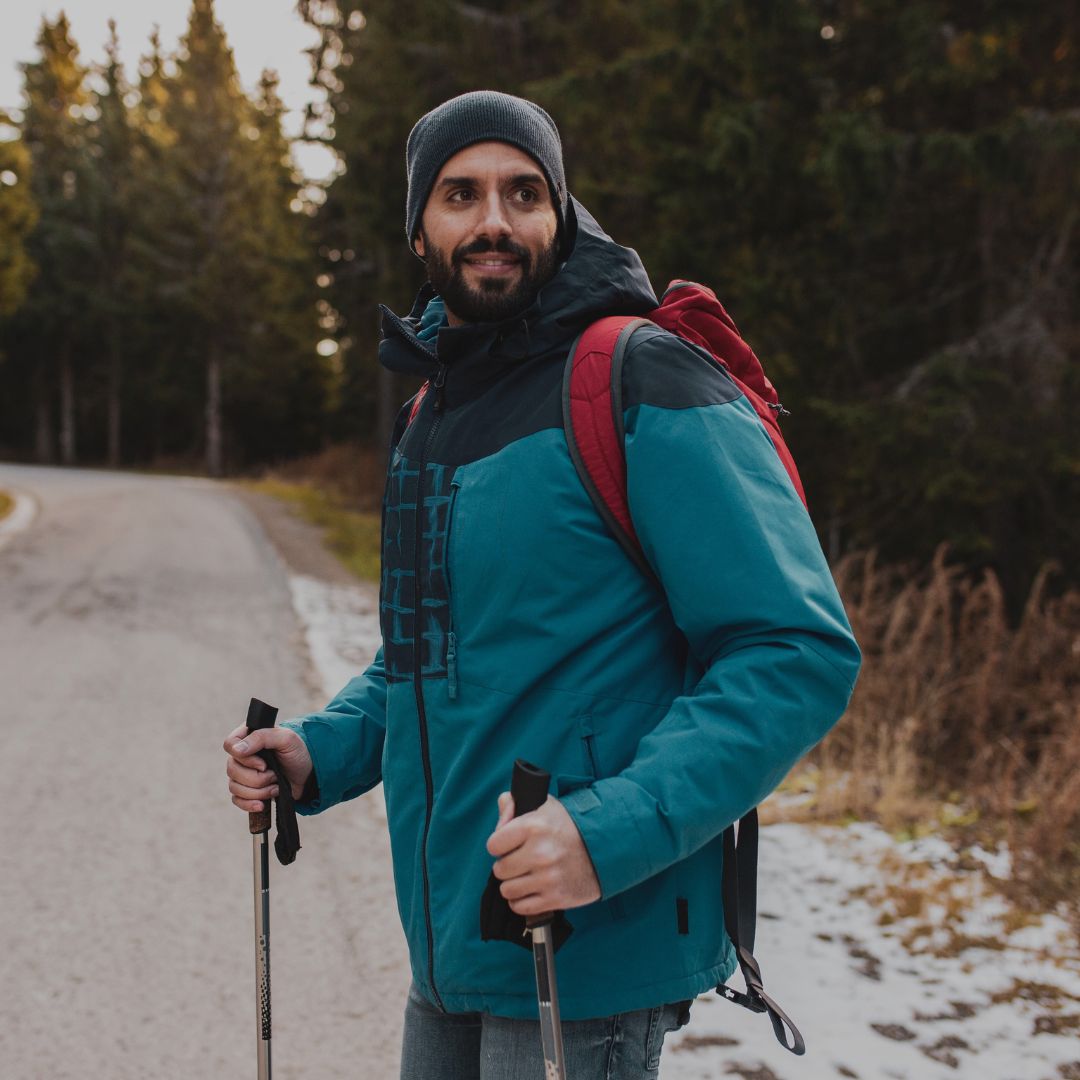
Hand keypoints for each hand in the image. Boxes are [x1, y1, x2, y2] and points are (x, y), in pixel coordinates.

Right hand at [223, 724, 312, 811]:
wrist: (308, 774)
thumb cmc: (298, 752)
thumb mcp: (286, 738)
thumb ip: (262, 737)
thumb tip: (236, 749)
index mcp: (249, 737)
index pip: (229, 744)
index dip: (245, 758)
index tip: (263, 763)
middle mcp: (242, 755)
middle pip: (232, 770)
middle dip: (258, 778)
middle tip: (275, 774)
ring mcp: (242, 774)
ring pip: (234, 787)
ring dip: (259, 791)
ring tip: (276, 786)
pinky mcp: (246, 791)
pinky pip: (237, 800)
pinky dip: (250, 804)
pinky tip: (262, 804)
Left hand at [486, 793, 600, 916]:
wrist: (607, 848)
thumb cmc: (572, 826)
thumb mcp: (547, 806)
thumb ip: (518, 805)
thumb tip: (504, 804)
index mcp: (534, 826)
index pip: (493, 845)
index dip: (499, 845)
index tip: (508, 845)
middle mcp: (539, 853)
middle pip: (499, 870)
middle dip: (507, 866)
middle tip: (520, 861)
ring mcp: (547, 878)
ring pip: (508, 890)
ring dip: (514, 885)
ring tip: (526, 876)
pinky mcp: (556, 897)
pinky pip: (521, 907)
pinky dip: (522, 901)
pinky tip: (531, 890)